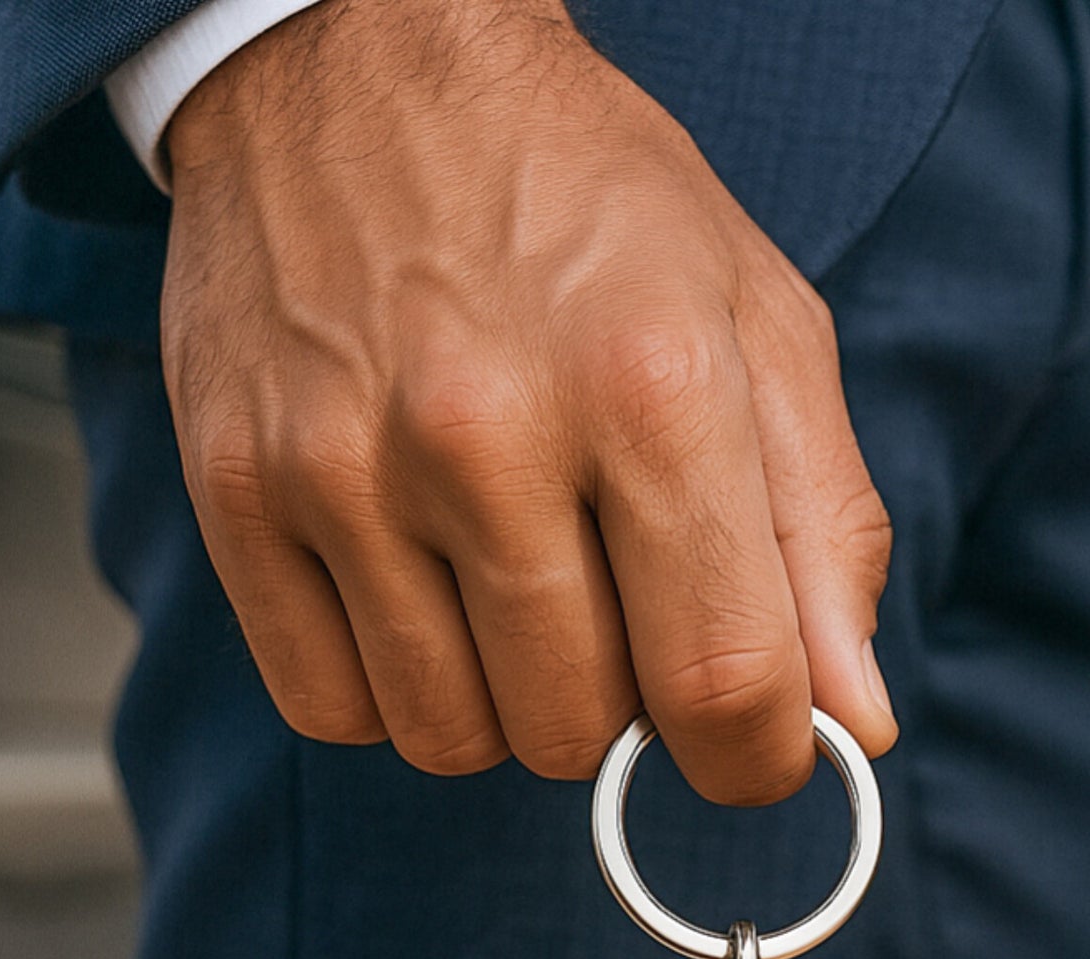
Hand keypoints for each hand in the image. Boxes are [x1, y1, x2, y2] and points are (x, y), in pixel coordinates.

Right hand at [162, 0, 895, 804]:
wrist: (362, 67)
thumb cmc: (587, 206)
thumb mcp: (757, 327)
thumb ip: (823, 535)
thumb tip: (853, 722)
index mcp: (648, 381)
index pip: (722, 680)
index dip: (754, 759)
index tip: (752, 747)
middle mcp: (482, 431)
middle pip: (578, 732)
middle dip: (623, 711)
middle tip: (614, 607)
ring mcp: (339, 465)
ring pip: (453, 739)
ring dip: (506, 704)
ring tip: (512, 584)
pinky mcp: (236, 491)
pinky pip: (333, 710)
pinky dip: (393, 690)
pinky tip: (419, 594)